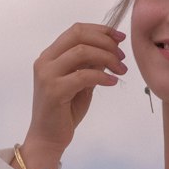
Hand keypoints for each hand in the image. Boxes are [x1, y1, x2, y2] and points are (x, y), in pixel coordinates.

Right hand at [22, 23, 126, 168]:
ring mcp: (47, 75)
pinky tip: (112, 82)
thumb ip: (91, 65)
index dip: (101, 30)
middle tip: (122, 56)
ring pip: (82, 52)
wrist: (48, 138)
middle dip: (105, 41)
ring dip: (107, 58)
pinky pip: (83, 75)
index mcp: (50, 55)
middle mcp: (45, 61)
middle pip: (78, 35)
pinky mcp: (54, 90)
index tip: (120, 38)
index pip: (76, 30)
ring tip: (121, 70)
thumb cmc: (64, 111)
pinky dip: (102, 76)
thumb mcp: (82, 83)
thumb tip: (110, 48)